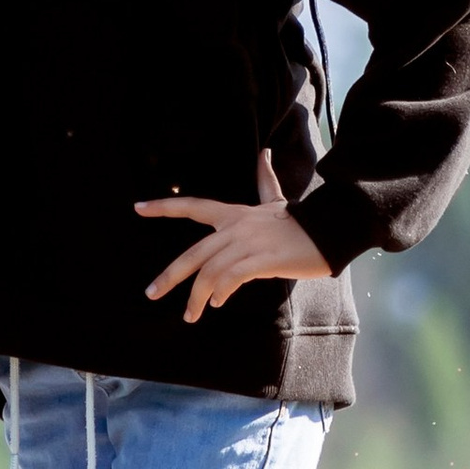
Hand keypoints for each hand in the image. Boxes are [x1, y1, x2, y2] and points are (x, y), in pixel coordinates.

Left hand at [136, 190, 332, 317]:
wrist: (331, 229)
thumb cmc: (302, 220)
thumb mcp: (277, 201)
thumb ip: (265, 181)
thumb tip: (264, 154)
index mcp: (235, 213)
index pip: (193, 206)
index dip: (164, 206)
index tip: (138, 208)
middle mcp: (236, 227)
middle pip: (193, 253)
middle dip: (169, 276)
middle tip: (151, 294)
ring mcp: (248, 244)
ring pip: (210, 272)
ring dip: (197, 297)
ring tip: (191, 314)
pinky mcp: (262, 261)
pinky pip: (231, 279)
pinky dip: (220, 292)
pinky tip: (218, 302)